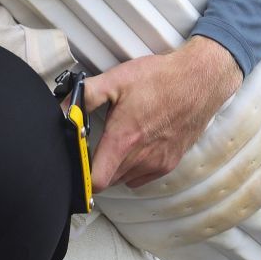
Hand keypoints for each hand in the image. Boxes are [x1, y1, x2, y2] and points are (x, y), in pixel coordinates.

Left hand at [81, 36, 243, 191]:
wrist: (199, 81)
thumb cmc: (158, 78)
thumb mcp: (116, 80)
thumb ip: (84, 97)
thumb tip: (61, 110)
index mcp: (124, 140)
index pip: (96, 181)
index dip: (82, 176)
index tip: (78, 161)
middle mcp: (141, 158)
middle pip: (108, 180)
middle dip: (97, 167)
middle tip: (95, 144)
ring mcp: (157, 163)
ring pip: (125, 179)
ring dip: (115, 167)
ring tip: (117, 142)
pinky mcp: (169, 164)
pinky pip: (141, 177)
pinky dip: (133, 168)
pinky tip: (135, 146)